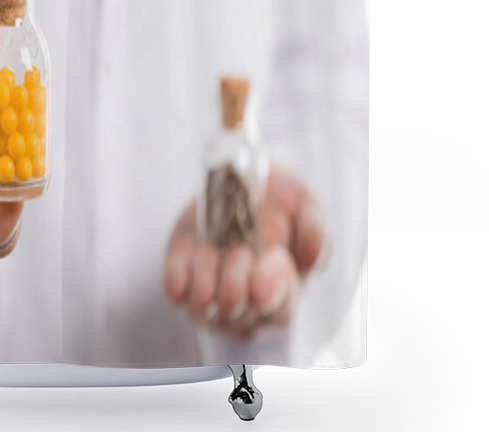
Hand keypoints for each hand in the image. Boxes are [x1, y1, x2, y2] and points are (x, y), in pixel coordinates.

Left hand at [164, 166, 326, 337]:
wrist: (238, 178)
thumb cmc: (277, 201)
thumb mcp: (303, 205)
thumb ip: (312, 228)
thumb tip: (311, 257)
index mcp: (282, 290)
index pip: (279, 305)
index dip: (274, 285)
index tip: (274, 258)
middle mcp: (245, 304)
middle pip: (239, 309)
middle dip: (238, 281)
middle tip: (241, 252)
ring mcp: (211, 297)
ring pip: (204, 305)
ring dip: (206, 278)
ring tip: (210, 251)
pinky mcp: (181, 277)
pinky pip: (176, 290)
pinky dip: (179, 279)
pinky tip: (184, 268)